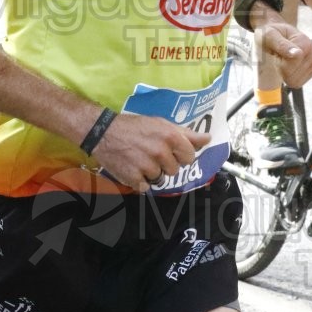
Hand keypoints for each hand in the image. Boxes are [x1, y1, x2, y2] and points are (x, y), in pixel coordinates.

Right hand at [91, 112, 210, 192]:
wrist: (103, 132)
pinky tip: (132, 167)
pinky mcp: (134, 178)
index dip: (180, 155)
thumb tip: (208, 139)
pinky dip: (139, 181)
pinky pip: (145, 187)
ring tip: (139, 159)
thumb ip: (186, 134)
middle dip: (165, 164)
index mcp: (170, 136)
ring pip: (160, 179)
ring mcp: (147, 166)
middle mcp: (160, 152)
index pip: (190, 156)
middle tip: (151, 153)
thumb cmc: (133, 126)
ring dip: (151, 173)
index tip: (170, 150)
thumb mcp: (161, 124)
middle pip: (174, 170)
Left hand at [255, 21, 311, 88]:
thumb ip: (281, 44)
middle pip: (291, 75)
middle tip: (278, 56)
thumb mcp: (269, 36)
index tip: (275, 52)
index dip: (278, 62)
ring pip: (295, 81)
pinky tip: (288, 66)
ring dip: (284, 73)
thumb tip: (298, 54)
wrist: (275, 36)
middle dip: (281, 68)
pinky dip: (289, 78)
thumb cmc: (269, 36)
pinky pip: (298, 83)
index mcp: (303, 40)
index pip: (292, 63)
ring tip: (283, 60)